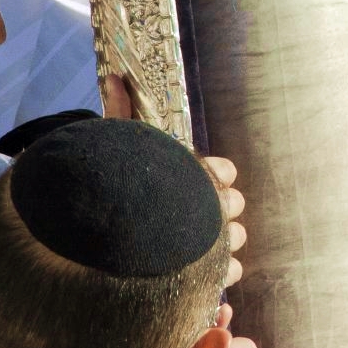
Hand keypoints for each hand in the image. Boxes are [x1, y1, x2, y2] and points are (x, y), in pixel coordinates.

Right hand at [101, 77, 246, 287]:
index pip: (223, 169)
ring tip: (197, 248)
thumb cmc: (116, 181)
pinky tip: (206, 270)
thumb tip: (115, 74)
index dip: (212, 175)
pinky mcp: (216, 272)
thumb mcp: (116, 141)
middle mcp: (213, 204)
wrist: (112, 235)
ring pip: (236, 238)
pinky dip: (221, 271)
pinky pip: (231, 271)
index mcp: (198, 171)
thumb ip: (121, 110)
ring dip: (221, 242)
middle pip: (233, 203)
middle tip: (194, 217)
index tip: (197, 181)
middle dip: (217, 209)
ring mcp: (218, 241)